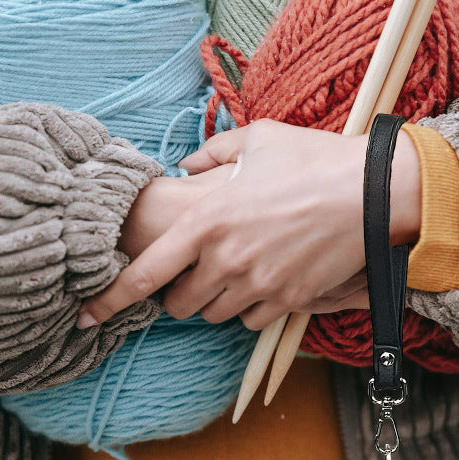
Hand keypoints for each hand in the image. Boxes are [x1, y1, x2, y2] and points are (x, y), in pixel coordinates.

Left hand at [81, 120, 419, 329]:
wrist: (373, 191)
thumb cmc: (312, 159)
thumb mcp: (255, 139)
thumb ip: (209, 154)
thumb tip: (183, 168)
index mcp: (206, 221)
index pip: (144, 274)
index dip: (109, 299)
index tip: (85, 315)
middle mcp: (225, 260)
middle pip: (179, 304)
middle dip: (179, 293)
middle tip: (193, 272)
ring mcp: (257, 285)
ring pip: (214, 315)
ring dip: (213, 301)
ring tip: (232, 273)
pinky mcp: (287, 301)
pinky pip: (250, 320)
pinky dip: (247, 308)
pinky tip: (262, 282)